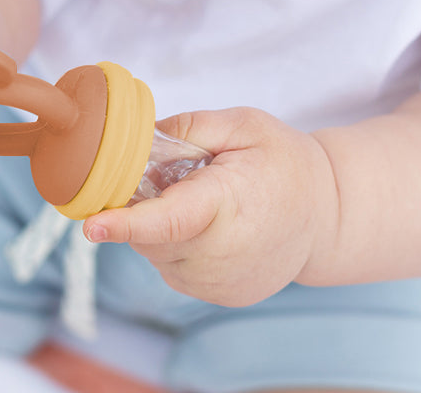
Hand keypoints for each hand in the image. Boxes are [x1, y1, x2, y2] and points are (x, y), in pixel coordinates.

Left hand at [83, 108, 338, 306]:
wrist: (329, 215)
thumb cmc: (285, 163)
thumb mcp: (244, 125)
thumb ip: (190, 126)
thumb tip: (139, 137)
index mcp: (228, 203)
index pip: (169, 220)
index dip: (126, 223)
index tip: (92, 225)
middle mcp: (223, 252)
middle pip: (151, 235)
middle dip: (144, 207)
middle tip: (180, 180)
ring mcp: (221, 281)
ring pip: (156, 255)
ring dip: (159, 229)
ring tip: (201, 203)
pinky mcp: (220, 296)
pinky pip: (173, 269)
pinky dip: (175, 247)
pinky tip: (206, 227)